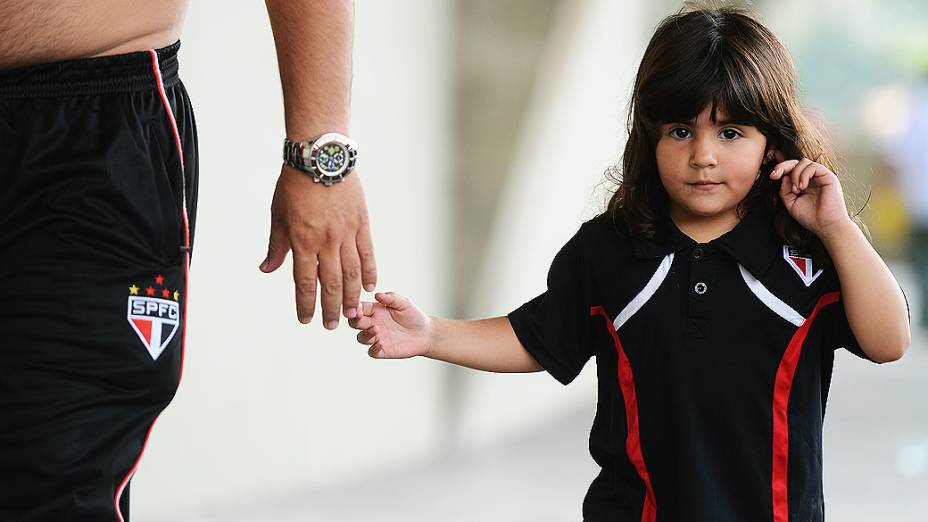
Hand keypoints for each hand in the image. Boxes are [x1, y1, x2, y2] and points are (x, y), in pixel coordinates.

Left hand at [260, 165, 376, 327]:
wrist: (320, 158)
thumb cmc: (295, 185)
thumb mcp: (278, 216)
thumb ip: (277, 245)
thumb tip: (267, 268)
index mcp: (302, 241)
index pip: (304, 281)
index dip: (305, 303)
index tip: (306, 319)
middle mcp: (326, 241)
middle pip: (330, 283)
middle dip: (330, 307)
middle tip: (331, 325)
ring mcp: (346, 233)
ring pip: (351, 272)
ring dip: (351, 296)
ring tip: (352, 312)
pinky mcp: (361, 224)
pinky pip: (367, 253)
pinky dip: (370, 272)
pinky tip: (370, 287)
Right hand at [348, 292, 431, 358]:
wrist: (426, 333)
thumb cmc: (414, 316)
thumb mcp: (404, 303)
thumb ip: (391, 298)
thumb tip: (377, 294)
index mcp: (375, 310)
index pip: (360, 308)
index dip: (356, 308)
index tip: (358, 308)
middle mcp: (373, 323)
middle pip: (355, 323)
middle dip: (355, 320)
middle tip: (361, 318)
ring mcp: (377, 337)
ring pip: (361, 338)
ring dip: (365, 334)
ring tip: (376, 329)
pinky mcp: (383, 350)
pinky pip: (372, 352)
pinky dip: (373, 349)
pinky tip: (381, 344)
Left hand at [768, 152, 851, 237]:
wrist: (826, 226)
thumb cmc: (811, 217)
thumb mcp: (791, 204)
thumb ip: (785, 191)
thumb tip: (783, 177)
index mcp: (804, 183)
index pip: (792, 169)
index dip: (781, 167)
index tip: (772, 175)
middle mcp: (812, 178)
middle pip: (796, 162)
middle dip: (783, 166)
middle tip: (775, 176)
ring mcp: (820, 176)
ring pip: (803, 162)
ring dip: (794, 174)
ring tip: (796, 190)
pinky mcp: (828, 176)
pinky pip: (813, 166)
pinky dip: (804, 175)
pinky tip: (802, 187)